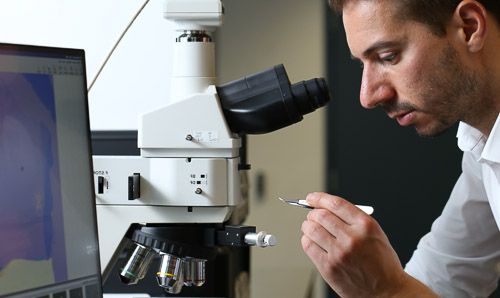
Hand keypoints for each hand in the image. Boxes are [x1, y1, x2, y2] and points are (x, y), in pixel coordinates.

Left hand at [301, 192, 436, 296]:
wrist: (387, 291)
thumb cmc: (382, 263)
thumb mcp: (375, 234)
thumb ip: (353, 220)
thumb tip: (327, 208)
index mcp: (366, 225)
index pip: (336, 204)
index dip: (320, 198)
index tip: (312, 198)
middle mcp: (352, 238)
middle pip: (321, 215)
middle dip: (313, 213)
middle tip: (312, 215)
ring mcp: (339, 253)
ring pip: (312, 229)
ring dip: (307, 226)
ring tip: (311, 228)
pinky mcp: (329, 267)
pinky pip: (309, 246)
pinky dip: (307, 240)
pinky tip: (312, 240)